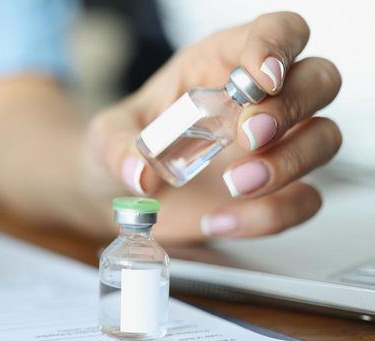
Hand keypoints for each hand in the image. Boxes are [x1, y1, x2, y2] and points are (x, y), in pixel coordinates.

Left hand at [85, 12, 340, 242]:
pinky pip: (303, 201)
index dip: (278, 47)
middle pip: (317, 79)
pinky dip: (269, 215)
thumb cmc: (125, 146)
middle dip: (291, 106)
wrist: (119, 195)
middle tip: (248, 136)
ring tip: (234, 184)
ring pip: (324, 138)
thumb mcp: (106, 136)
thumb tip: (139, 173)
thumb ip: (117, 148)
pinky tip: (220, 220)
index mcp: (222, 62)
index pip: (276, 31)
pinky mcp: (277, 192)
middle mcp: (259, 99)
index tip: (261, 79)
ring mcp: (275, 146)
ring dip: (289, 162)